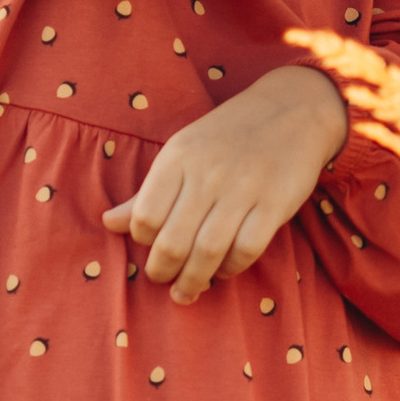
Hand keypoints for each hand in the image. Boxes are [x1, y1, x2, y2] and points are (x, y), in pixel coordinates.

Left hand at [101, 65, 347, 300]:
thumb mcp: (181, 152)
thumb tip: (108, 223)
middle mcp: (208, 174)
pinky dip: (231, 267)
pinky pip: (246, 249)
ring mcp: (243, 189)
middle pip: (174, 240)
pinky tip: (223, 270)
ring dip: (194, 279)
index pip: (145, 215)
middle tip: (164, 280)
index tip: (149, 248)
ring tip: (187, 291)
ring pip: (208, 251)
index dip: (142, 241)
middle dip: (163, 271)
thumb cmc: (227, 136)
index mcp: (178, 158)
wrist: (290, 109)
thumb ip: (148, 192)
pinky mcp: (275, 203)